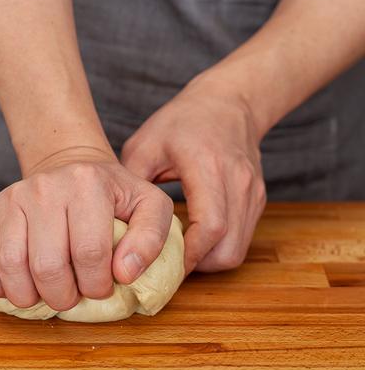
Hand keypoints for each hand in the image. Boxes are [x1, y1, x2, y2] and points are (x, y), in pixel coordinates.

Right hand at [0, 146, 173, 310]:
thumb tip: (124, 274)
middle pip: (48, 266)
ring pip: (11, 266)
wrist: (72, 167)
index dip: (98, 285)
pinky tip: (15, 288)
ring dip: (29, 296)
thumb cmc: (113, 195)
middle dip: (63, 296)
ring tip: (46, 295)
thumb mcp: (149, 206)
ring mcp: (13, 197)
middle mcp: (45, 187)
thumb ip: (151, 239)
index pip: (90, 254)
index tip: (102, 287)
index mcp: (87, 184)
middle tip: (73, 295)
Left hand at [121, 75, 266, 272]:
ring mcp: (253, 193)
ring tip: (177, 255)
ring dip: (207, 261)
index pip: (210, 226)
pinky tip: (193, 240)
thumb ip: (130, 185)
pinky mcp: (257, 200)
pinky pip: (241, 239)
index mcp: (208, 166)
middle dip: (196, 266)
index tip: (159, 266)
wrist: (229, 102)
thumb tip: (112, 225)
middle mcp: (238, 182)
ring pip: (237, 250)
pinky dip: (217, 248)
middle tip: (164, 266)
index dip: (187, 255)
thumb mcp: (145, 145)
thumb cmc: (182, 122)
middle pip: (228, 249)